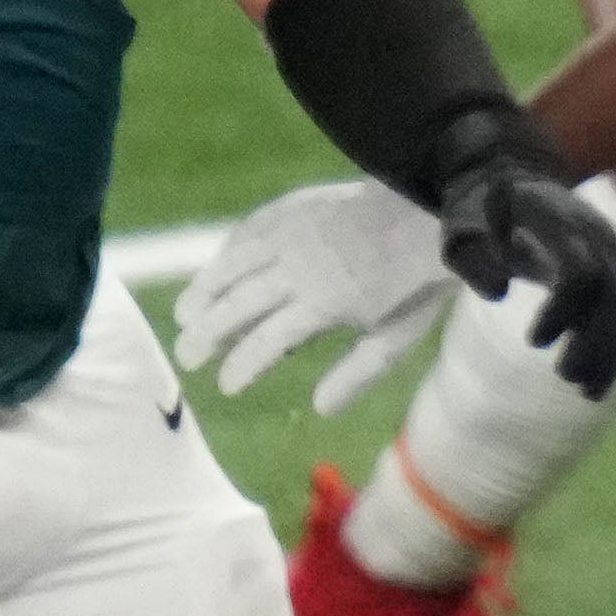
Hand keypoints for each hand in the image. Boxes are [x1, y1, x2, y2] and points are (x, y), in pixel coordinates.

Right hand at [173, 179, 450, 414]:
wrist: (431, 211)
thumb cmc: (416, 284)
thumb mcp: (396, 338)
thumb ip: (356, 374)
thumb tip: (319, 408)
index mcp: (325, 303)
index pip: (266, 341)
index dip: (242, 366)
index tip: (225, 385)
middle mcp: (300, 265)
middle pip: (238, 303)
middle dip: (207, 333)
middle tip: (187, 356)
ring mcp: (294, 232)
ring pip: (234, 262)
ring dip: (204, 290)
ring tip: (184, 315)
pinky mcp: (295, 208)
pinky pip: (249, 230)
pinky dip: (227, 253)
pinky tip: (216, 270)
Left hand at [426, 113, 615, 398]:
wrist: (509, 184)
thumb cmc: (477, 215)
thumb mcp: (459, 234)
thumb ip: (474, 259)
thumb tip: (499, 292)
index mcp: (557, 218)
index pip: (580, 269)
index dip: (563, 309)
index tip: (534, 342)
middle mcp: (593, 232)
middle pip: (609, 291)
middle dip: (593, 339)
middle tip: (564, 377)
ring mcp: (607, 250)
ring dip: (607, 352)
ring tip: (586, 394)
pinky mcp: (611, 271)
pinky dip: (610, 351)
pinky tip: (595, 389)